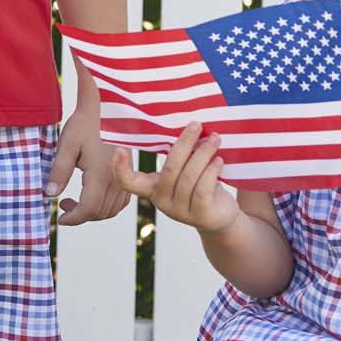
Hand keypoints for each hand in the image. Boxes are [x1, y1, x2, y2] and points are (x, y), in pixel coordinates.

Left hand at [48, 105, 129, 225]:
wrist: (110, 105)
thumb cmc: (86, 122)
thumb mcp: (67, 144)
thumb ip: (59, 171)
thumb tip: (50, 195)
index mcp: (100, 174)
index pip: (88, 210)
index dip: (73, 219)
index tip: (59, 218)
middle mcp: (116, 179)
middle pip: (100, 213)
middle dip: (80, 216)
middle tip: (63, 204)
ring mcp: (124, 176)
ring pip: (112, 209)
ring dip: (93, 212)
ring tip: (75, 201)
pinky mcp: (129, 172)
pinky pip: (121, 200)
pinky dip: (107, 205)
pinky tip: (93, 194)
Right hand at [110, 125, 239, 236]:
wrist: (221, 216)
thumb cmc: (202, 184)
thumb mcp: (185, 170)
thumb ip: (181, 154)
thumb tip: (187, 124)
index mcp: (153, 188)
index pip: (129, 182)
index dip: (121, 168)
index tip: (119, 149)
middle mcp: (162, 202)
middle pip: (170, 169)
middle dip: (185, 143)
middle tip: (196, 125)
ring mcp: (180, 211)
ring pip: (189, 177)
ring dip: (203, 153)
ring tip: (215, 139)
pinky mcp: (200, 216)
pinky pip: (202, 188)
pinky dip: (211, 171)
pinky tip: (219, 160)